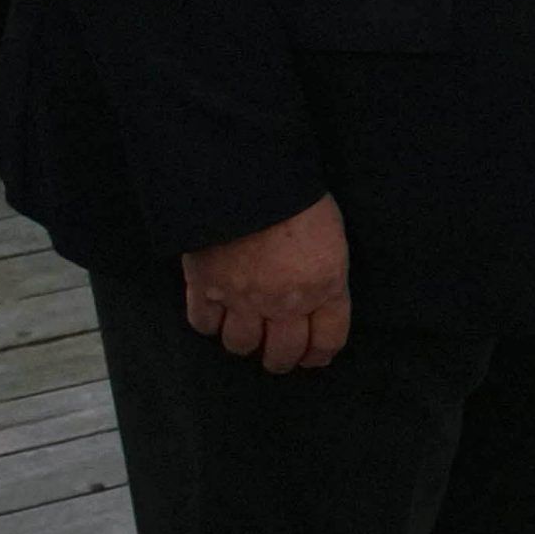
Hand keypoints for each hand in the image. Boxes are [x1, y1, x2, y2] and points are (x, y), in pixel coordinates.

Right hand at [181, 193, 349, 372]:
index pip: (328, 340)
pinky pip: (203, 323)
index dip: (320, 354)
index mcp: (325, 286)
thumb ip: (325, 273)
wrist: (249, 174)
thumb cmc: (297, 195)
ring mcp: (243, 298)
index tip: (314, 358)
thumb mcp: (331, 234)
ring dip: (243, 343)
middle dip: (281, 359)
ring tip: (243, 333)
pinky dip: (207, 323)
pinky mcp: (205, 286)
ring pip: (241, 345)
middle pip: (283, 352)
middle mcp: (286, 302)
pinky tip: (213, 314)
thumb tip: (315, 294)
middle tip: (276, 355)